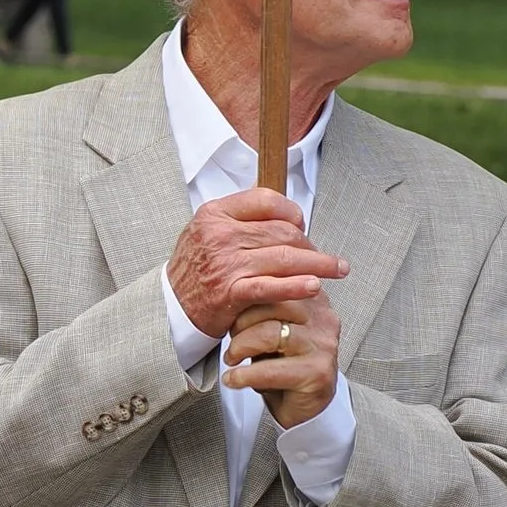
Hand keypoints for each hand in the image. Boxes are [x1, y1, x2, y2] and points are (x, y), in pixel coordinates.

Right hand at [167, 189, 347, 341]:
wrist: (169, 305)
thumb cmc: (193, 269)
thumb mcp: (206, 230)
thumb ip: (238, 217)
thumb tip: (278, 206)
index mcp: (215, 213)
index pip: (266, 200)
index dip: (292, 212)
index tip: (302, 225)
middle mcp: (220, 234)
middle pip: (282, 231)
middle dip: (310, 245)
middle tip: (324, 257)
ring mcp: (226, 263)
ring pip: (284, 257)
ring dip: (318, 264)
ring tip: (337, 270)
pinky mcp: (231, 292)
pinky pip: (271, 286)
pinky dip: (296, 286)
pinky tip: (314, 287)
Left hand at [223, 291, 344, 429]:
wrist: (304, 408)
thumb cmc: (284, 365)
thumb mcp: (271, 328)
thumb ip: (262, 306)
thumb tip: (230, 292)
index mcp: (313, 299)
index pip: (277, 280)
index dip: (247, 293)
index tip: (228, 307)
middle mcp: (323, 318)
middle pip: (272, 302)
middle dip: (241, 321)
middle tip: (230, 338)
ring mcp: (323, 345)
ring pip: (268, 334)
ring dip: (240, 347)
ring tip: (232, 359)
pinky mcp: (318, 373)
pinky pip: (271, 370)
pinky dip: (244, 375)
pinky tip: (235, 379)